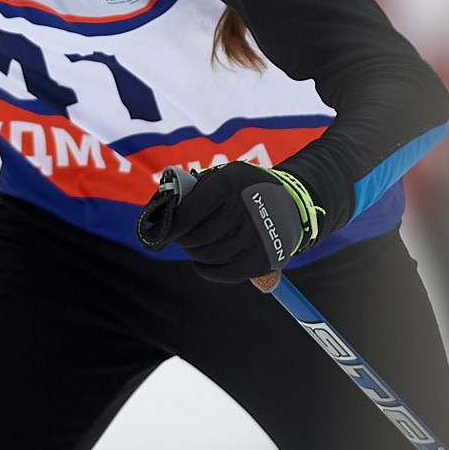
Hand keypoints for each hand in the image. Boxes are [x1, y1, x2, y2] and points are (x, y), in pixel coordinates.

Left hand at [135, 161, 322, 283]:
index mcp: (229, 183)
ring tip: (195, 245)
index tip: (156, 233)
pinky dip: (206, 269)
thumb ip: (192, 190)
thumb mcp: (223, 176)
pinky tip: (202, 261)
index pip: (188, 212)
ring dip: (195, 252)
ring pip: (207, 255)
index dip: (169, 226)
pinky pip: (223, 273)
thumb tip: (159, 214)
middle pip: (196, 236)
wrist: (292, 201)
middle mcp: (244, 209)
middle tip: (180, 236)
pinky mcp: (265, 258)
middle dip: (182, 239)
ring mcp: (257, 236)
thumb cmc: (244, 189)